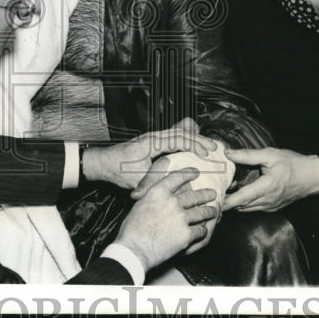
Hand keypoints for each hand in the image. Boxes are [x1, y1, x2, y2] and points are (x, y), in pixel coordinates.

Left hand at [83, 118, 216, 189]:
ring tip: (209, 146)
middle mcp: (154, 136)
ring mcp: (153, 137)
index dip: (195, 145)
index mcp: (151, 142)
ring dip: (194, 138)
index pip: (178, 139)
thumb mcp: (138, 180)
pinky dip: (187, 139)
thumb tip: (176, 186)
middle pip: (181, 131)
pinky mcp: (153, 141)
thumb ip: (156, 180)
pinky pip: (174, 136)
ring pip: (179, 131)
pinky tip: (195, 147)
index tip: (208, 153)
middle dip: (199, 139)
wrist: (104, 163)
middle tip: (215, 148)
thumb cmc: (118, 171)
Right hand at [131, 141, 232, 254]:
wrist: (134, 249)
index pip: (177, 177)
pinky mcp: (186, 234)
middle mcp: (172, 201)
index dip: (188, 174)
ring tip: (213, 211)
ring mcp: (181, 218)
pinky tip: (204, 230)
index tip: (196, 172)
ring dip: (209, 212)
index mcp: (158, 191)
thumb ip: (152, 197)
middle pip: (193, 196)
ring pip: (201, 212)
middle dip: (205, 194)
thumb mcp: (139, 204)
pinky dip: (203, 230)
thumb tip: (158, 195)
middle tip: (211, 193)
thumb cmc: (132, 229)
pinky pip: (200, 230)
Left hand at [222, 147, 318, 212]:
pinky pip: (255, 208)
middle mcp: (267, 201)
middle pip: (241, 206)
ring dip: (236, 203)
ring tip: (224, 192)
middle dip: (227, 202)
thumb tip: (229, 153)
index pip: (241, 199)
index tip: (214, 202)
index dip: (226, 202)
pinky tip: (240, 193)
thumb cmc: (293, 164)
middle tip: (213, 194)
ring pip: (247, 209)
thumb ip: (248, 155)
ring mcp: (271, 207)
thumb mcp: (270, 155)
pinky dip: (245, 203)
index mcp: (266, 188)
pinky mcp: (274, 207)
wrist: (313, 177)